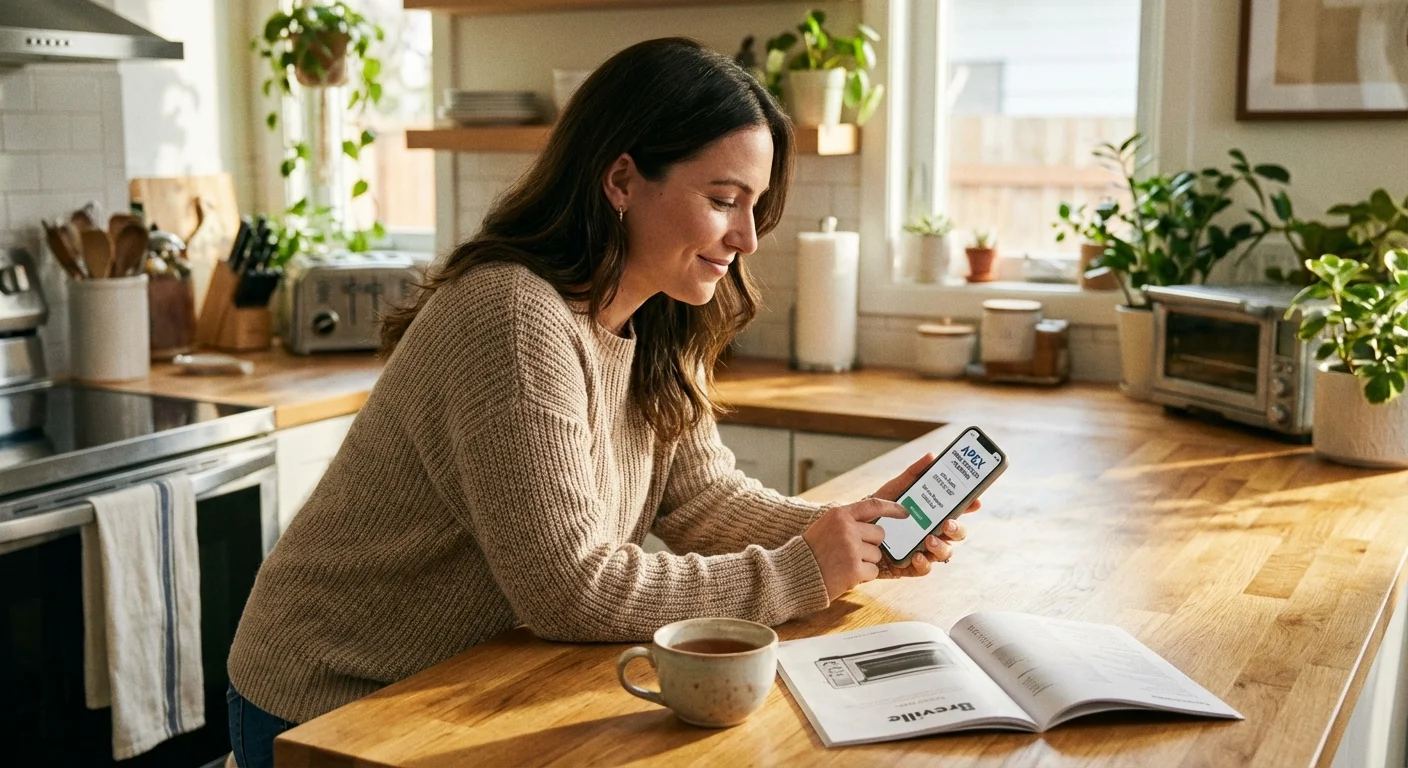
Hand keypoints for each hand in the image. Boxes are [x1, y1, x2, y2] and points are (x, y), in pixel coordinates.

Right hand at [802, 498, 909, 600]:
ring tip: (844, 564)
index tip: (905, 512)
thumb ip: (847, 521)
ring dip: (866, 562)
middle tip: (853, 552)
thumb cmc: (810, 551)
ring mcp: (851, 548)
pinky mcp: (854, 569)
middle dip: (872, 544)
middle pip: (880, 534)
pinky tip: (846, 574)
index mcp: (839, 515)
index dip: (892, 508)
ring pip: (877, 554)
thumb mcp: (825, 526)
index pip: (873, 505)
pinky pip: (873, 571)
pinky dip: (863, 575)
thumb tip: (875, 523)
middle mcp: (846, 528)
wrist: (793, 575)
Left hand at [870, 452, 982, 578]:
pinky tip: (917, 556)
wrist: (853, 531)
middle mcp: (933, 533)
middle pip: (956, 534)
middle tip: (947, 523)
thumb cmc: (879, 509)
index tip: (975, 501)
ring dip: (941, 547)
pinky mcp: (910, 566)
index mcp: (933, 515)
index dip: (969, 506)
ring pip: (944, 553)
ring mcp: (923, 550)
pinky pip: (924, 569)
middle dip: (957, 530)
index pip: (957, 511)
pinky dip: (924, 564)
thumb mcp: (895, 489)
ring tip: (930, 540)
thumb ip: (913, 474)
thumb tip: (931, 456)